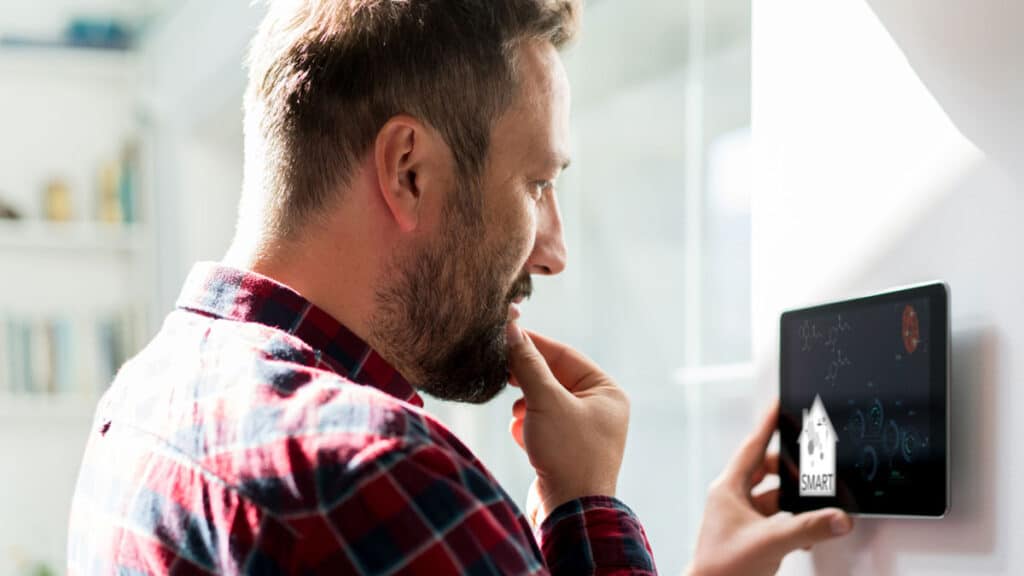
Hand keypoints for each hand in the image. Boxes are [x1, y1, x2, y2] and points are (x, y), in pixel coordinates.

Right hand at [506, 324, 628, 525]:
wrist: (570, 513)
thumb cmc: (567, 454)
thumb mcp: (545, 402)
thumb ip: (527, 365)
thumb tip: (512, 330)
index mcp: (607, 392)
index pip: (565, 355)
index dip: (534, 344)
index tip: (506, 332)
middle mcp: (600, 409)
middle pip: (555, 378)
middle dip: (528, 379)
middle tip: (501, 369)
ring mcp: (584, 431)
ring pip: (545, 402)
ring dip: (526, 406)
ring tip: (520, 416)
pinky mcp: (566, 450)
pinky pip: (543, 425)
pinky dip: (528, 426)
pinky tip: (522, 436)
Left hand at [686, 401, 853, 575]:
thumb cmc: (721, 568)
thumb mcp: (770, 542)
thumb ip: (807, 528)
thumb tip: (838, 517)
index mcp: (728, 489)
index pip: (752, 447)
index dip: (767, 425)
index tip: (779, 405)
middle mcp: (732, 498)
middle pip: (767, 469)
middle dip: (791, 469)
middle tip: (812, 468)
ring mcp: (740, 517)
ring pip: (774, 496)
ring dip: (795, 500)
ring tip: (815, 503)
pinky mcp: (750, 534)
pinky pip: (776, 518)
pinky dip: (793, 521)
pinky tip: (808, 533)